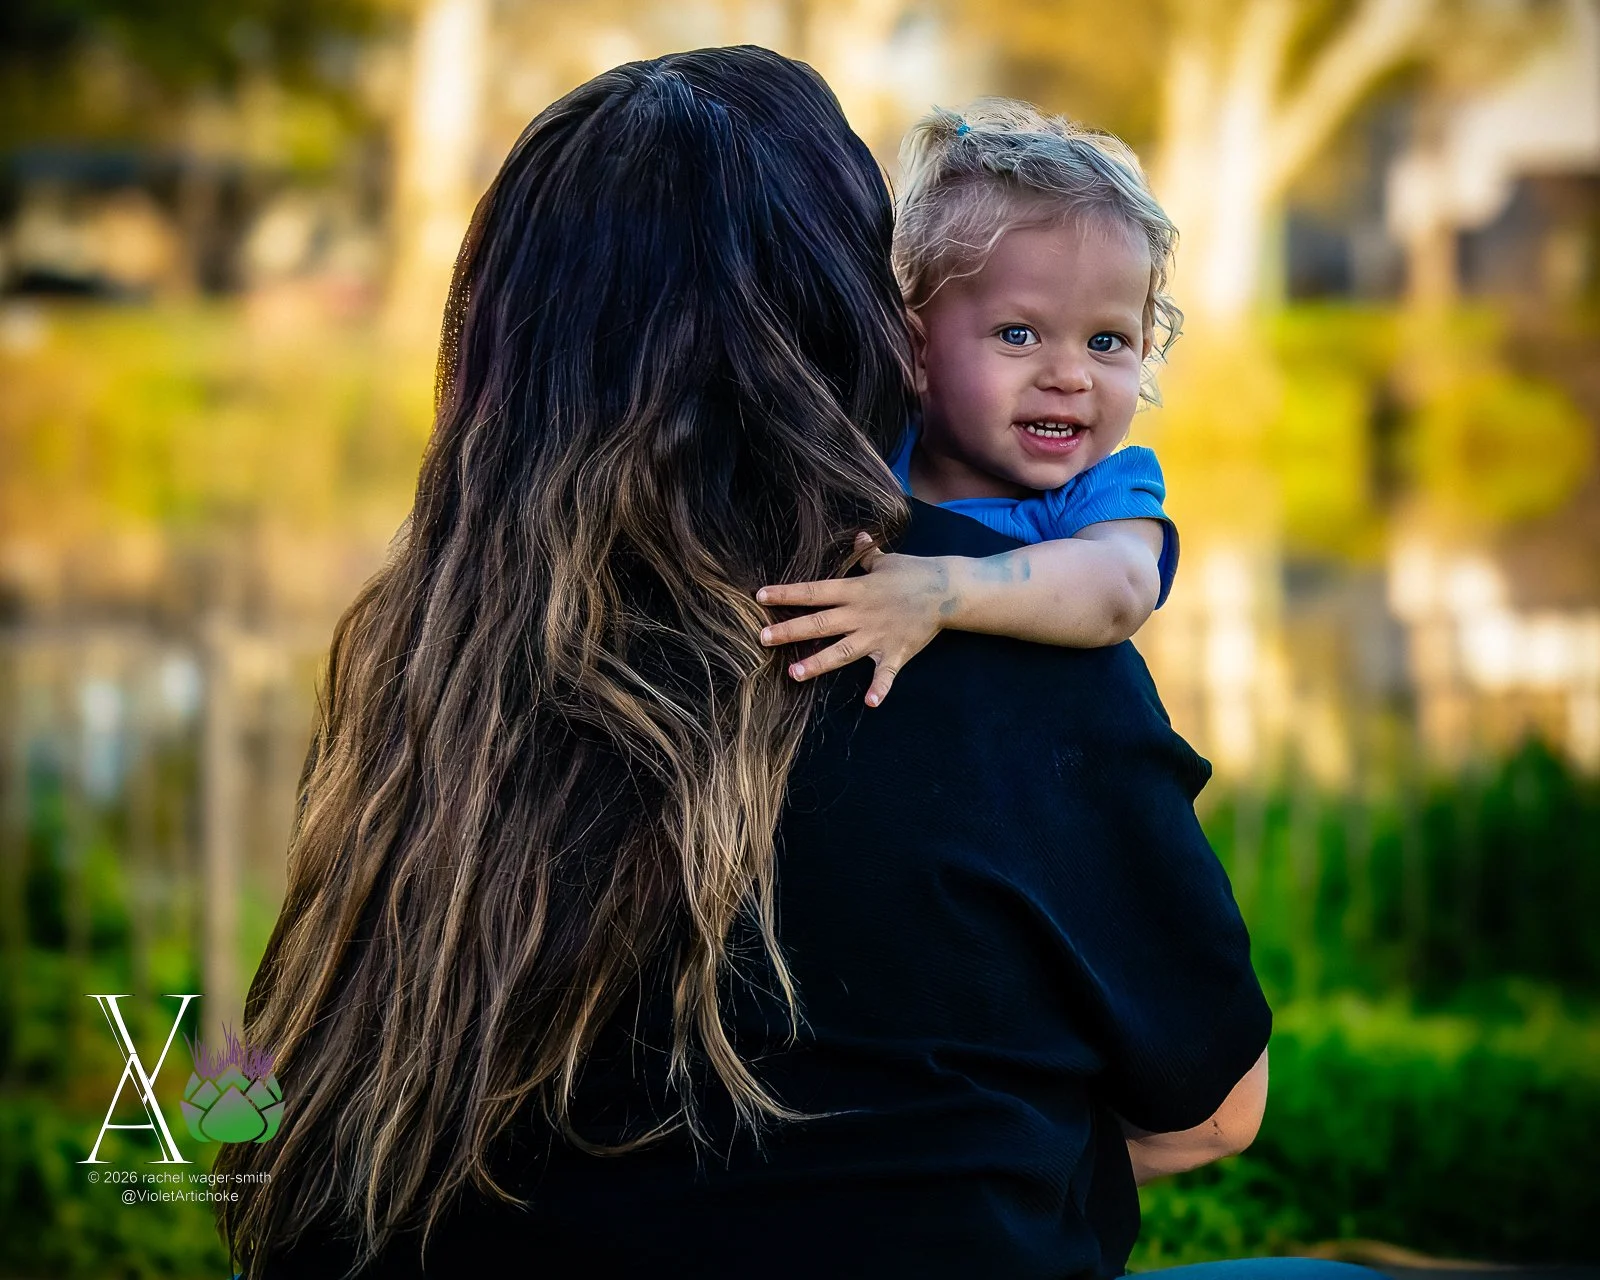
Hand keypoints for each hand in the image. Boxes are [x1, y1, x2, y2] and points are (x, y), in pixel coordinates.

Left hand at [755, 533, 953, 706]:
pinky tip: (871, 703)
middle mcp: (861, 614)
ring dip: (818, 663)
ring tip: (793, 673)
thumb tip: (858, 537)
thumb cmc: (915, 573)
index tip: (761, 596)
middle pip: (820, 623)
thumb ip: (867, 555)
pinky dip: (880, 689)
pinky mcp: (896, 652)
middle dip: (790, 630)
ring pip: (842, 651)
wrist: (948, 590)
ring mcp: (877, 635)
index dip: (787, 593)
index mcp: (855, 590)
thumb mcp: (887, 561)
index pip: (814, 591)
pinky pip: (886, 674)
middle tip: (763, 638)